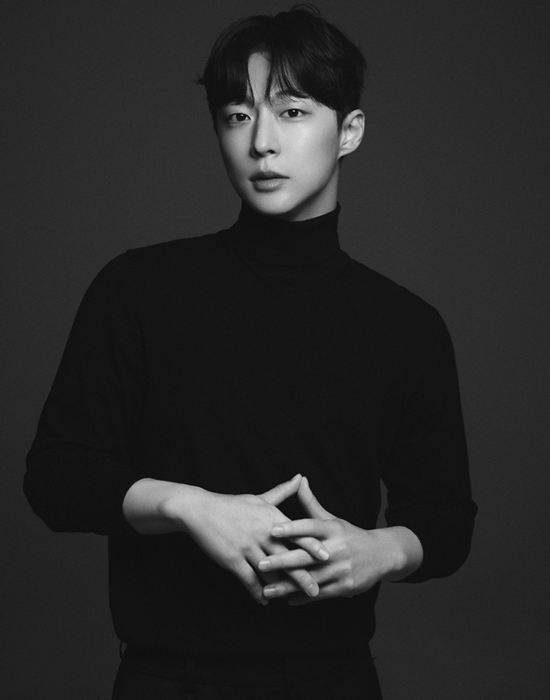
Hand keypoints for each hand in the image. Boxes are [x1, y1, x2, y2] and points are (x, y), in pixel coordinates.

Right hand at [177, 474, 329, 605]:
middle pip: (288, 557)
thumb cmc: (233, 505)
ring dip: (281, 588)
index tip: (329, 557)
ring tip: (292, 600)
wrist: (201, 511)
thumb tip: (300, 477)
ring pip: (270, 572)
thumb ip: (283, 491)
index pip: (297, 533)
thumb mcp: (260, 498)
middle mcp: (263, 533)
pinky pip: (249, 580)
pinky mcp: (233, 559)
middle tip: (317, 591)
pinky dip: (257, 592)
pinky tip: (264, 601)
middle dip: (303, 576)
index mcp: (272, 517)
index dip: (313, 546)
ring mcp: (248, 547)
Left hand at [258, 477, 398, 605]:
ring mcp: (342, 569)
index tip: (271, 530)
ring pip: (310, 579)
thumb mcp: (332, 519)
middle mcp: (337, 548)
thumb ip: (311, 504)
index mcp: (332, 529)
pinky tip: (287, 599)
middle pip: (306, 556)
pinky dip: (303, 597)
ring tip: (266, 590)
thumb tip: (299, 480)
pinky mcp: (346, 587)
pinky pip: (320, 594)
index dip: (291, 528)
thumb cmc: (349, 535)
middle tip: (260, 564)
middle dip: (282, 561)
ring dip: (287, 586)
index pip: (310, 527)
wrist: (382, 554)